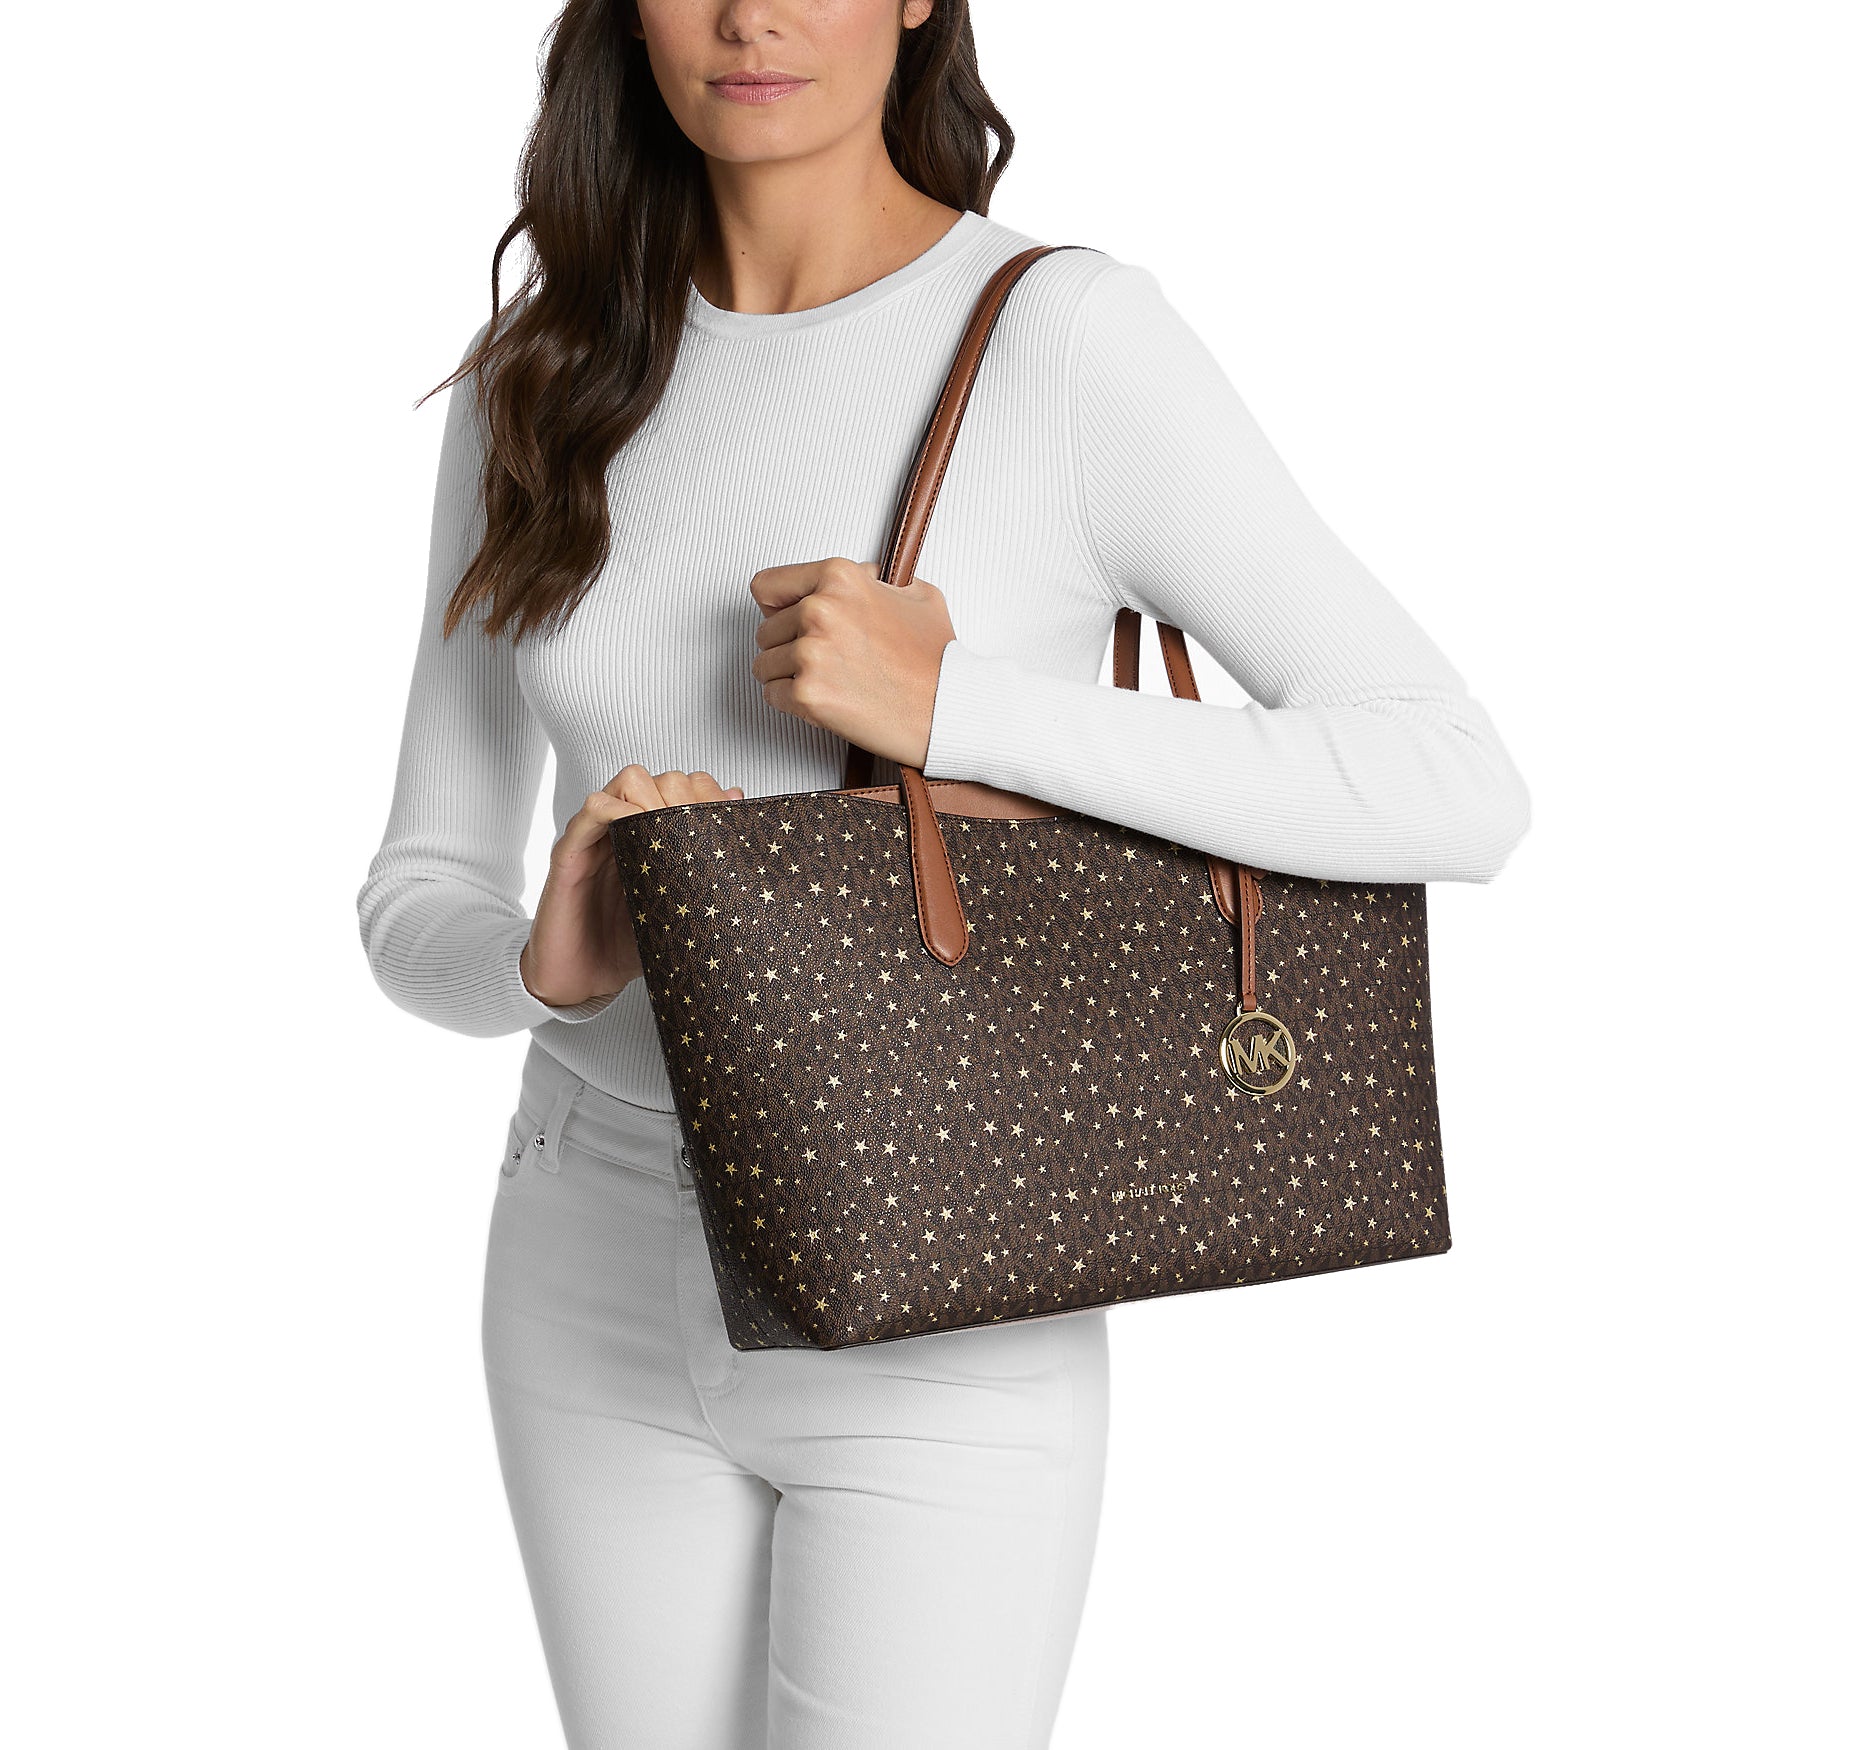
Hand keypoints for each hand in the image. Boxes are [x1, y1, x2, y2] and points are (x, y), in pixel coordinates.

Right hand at [519, 766, 745, 1008]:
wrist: (580, 981)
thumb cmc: (624, 946)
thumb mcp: (677, 910)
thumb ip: (705, 875)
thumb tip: (737, 840)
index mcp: (651, 838)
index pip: (683, 786)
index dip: (706, 796)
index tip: (722, 826)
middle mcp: (625, 829)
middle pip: (662, 777)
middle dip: (686, 797)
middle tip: (697, 835)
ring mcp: (598, 836)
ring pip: (629, 782)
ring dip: (657, 799)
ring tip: (669, 837)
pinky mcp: (571, 852)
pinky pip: (591, 810)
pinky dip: (618, 811)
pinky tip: (638, 833)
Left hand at [747, 557, 954, 768]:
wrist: (947, 707)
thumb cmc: (936, 658)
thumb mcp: (916, 593)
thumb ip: (874, 579)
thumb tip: (859, 578)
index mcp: (839, 578)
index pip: (767, 585)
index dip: (777, 606)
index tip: (786, 620)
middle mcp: (819, 611)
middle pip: (765, 631)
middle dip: (787, 646)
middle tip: (823, 659)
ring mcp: (810, 654)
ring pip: (764, 665)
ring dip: (787, 676)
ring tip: (827, 680)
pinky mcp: (807, 694)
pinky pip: (772, 696)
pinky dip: (792, 702)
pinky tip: (826, 698)